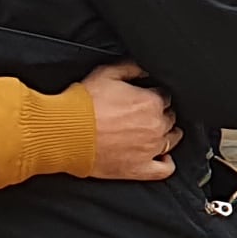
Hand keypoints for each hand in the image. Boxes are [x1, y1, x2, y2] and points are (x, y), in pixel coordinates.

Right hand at [82, 62, 181, 179]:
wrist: (65, 132)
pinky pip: (165, 170)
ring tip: (153, 132)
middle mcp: (156, 125)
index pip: (166, 96)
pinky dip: (166, 164)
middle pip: (169, 118)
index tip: (146, 97)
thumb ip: (131, 68)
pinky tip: (162, 158)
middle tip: (144, 114)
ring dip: (165, 134)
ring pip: (171, 140)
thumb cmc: (83, 104)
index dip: (156, 96)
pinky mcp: (139, 168)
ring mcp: (150, 149)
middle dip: (160, 114)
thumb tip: (146, 70)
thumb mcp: (107, 73)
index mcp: (151, 101)